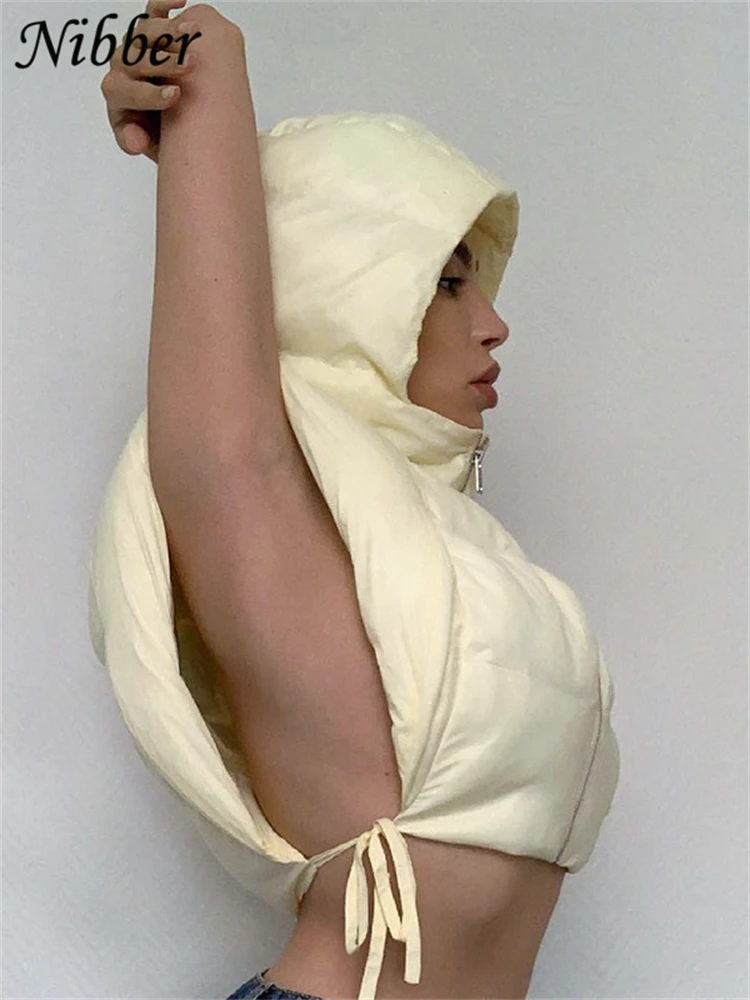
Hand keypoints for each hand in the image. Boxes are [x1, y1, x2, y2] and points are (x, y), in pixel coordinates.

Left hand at [100, 1, 242, 163]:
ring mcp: (133, 46)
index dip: (149, 94)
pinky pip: (153, 11)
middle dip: (164, 61)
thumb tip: (135, 139)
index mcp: (117, 95)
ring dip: (169, 32)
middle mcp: (121, 67)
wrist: (162, 120)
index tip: (175, 96)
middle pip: (137, 58)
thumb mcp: (146, 144)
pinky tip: (182, 2)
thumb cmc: (155, 133)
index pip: (128, 91)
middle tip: (191, 66)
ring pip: (144, 32)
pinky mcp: (148, 32)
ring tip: (194, 35)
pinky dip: (165, 4)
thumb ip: (136, 142)